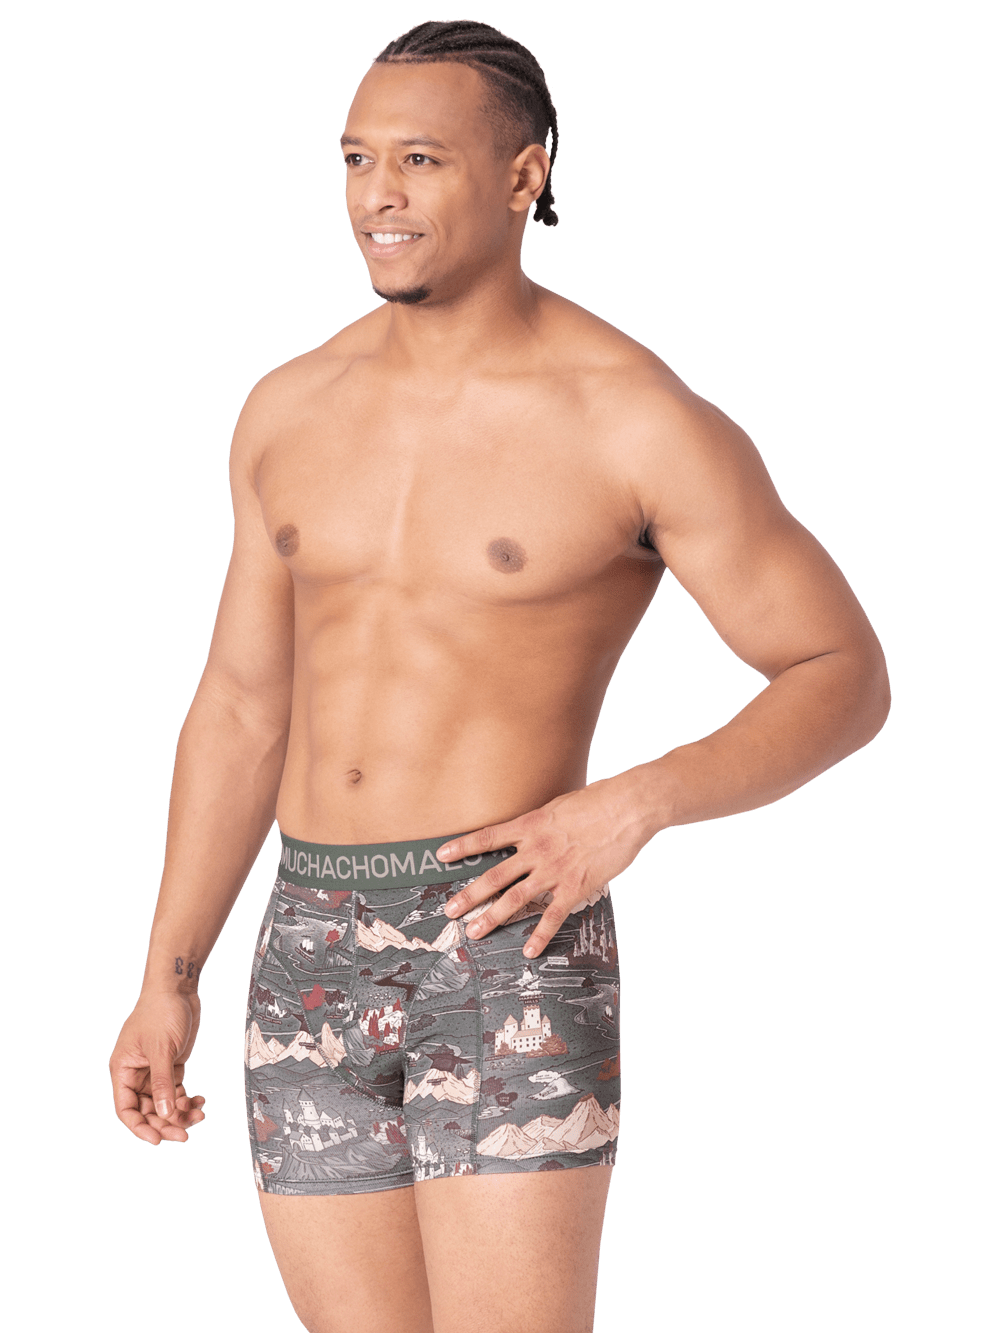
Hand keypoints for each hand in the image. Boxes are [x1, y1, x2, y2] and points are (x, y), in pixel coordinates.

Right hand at [110, 992, 206, 1144]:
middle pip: (147, 1110)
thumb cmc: (161, 1012)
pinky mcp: (172, 1065)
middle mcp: (136, 1074)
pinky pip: (177, 1091)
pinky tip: (201, 1102)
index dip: (139, 1128)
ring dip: (180, 1113)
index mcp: (123, 1070)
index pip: (126, 1109)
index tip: (157, 1140)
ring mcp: (155, 1071)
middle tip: (185, 1135)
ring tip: (200, 1115)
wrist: (177, 988)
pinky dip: (187, 1099)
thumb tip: (165, 1114)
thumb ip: (162, 1083)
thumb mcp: (161, 1048)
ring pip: (164, 1103)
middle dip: (165, 1123)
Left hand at [438, 777, 649, 956]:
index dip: (463, 846)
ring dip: (493, 917)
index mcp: (531, 825)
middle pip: (494, 876)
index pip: (488, 837)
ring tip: (474, 932)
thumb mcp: (560, 805)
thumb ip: (543, 821)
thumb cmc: (598, 801)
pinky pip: (553, 916)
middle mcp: (536, 850)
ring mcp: (554, 871)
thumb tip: (534, 827)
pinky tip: (529, 951)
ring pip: (515, 898)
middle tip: (449, 911)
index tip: (441, 854)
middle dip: (469, 895)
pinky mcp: (575, 887)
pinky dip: (540, 936)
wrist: (627, 808)